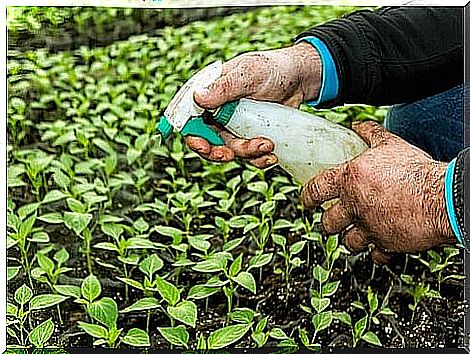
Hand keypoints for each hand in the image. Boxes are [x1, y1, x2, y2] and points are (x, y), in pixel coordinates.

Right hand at [185, 42, 321, 166]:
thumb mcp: (248, 74)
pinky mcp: (249, 136)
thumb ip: (224, 87)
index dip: (192, 135)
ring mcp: (233, 126)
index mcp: (209, 94)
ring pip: (230, 150)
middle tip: (231, 155)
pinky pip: (248, 155)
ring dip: (247, 153)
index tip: (204, 146)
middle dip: (218, 152)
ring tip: (268, 145)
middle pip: (207, 140)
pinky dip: (258, 159)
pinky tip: (272, 155)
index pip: (190, 118)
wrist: (299, 79)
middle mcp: (217, 112)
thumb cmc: (271, 69)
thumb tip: (198, 97)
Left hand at [300, 121, 455, 263]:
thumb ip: (370, 134)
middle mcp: (354, 207)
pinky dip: (376, 252)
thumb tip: (359, 126)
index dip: (307, 197)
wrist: (441, 197)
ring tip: (355, 232)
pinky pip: (375, 255)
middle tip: (334, 218)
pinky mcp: (386, 244)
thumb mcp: (390, 144)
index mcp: (348, 182)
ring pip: (348, 242)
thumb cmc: (415, 171)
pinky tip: (380, 245)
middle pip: (328, 223)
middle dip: (329, 222)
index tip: (307, 201)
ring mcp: (368, 228)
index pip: (315, 191)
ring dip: (350, 238)